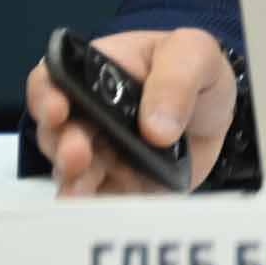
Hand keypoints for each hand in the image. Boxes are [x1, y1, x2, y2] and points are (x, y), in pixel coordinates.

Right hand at [26, 28, 235, 195]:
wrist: (219, 113)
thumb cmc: (196, 71)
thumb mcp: (194, 51)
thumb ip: (176, 79)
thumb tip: (156, 129)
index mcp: (97, 72)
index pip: (54, 80)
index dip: (46, 95)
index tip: (57, 111)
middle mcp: (88, 116)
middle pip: (57, 133)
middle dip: (63, 147)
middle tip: (77, 156)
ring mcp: (101, 155)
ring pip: (73, 173)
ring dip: (75, 181)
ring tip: (82, 190)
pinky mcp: (119, 186)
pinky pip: (103, 202)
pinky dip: (102, 209)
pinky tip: (106, 212)